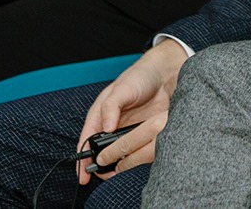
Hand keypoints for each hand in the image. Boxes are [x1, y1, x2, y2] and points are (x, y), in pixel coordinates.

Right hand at [76, 40, 186, 183]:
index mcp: (102, 115)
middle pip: (103, 150)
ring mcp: (130, 130)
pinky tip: (139, 163)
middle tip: (105, 177)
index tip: (83, 175)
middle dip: (102, 165)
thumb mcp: (122, 89)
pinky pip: (141, 147)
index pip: (87, 140)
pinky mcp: (147, 132)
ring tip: (120, 174)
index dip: (83, 159)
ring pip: (122, 152)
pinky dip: (138, 156)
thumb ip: (111, 107)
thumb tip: (106, 127)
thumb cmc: (140, 76)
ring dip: (120, 163)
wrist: (167, 72)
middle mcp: (114, 125)